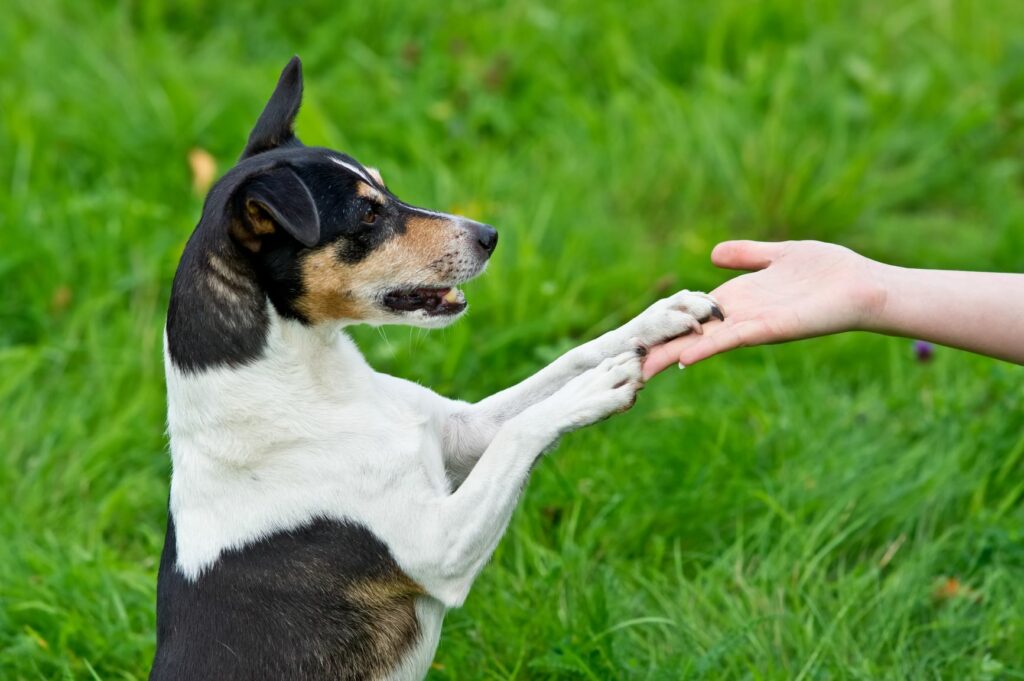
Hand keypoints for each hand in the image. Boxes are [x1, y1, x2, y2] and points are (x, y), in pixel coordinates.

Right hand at [643, 240, 887, 376]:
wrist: (864, 286)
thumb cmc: (829, 271)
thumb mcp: (779, 254)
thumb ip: (747, 254)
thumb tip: (713, 253)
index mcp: (738, 298)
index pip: (692, 314)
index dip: (664, 323)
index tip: (635, 335)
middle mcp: (739, 316)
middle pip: (690, 334)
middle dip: (659, 346)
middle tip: (624, 361)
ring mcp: (751, 326)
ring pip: (703, 342)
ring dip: (674, 354)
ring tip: (643, 367)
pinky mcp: (769, 330)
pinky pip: (731, 339)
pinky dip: (707, 348)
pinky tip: (685, 358)